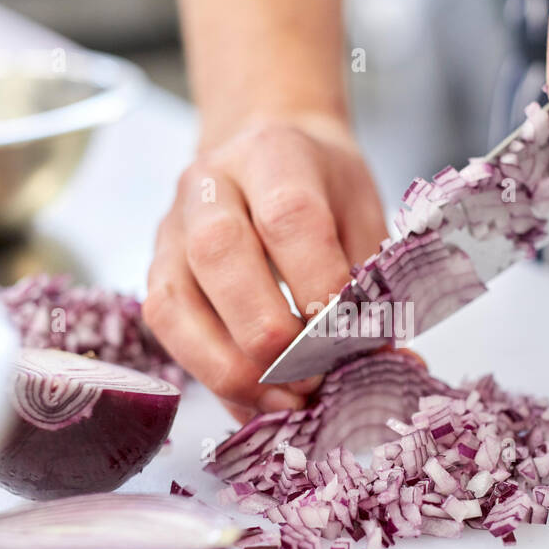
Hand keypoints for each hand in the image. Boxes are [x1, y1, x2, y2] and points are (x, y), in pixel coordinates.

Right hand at [144, 118, 386, 420]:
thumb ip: (374, 288)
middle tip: (317, 378)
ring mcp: (171, 229)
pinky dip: (211, 376)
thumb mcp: (364, 218)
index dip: (320, 285)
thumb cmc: (323, 189)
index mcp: (273, 155)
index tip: (352, 336)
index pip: (289, 218)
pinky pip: (166, 330)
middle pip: (221, 255)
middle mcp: (209, 185)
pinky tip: (255, 400)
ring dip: (233, 368)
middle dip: (272, 335)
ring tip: (286, 402)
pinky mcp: (155, 271)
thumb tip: (393, 367)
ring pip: (177, 302)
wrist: (267, 147)